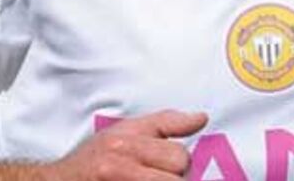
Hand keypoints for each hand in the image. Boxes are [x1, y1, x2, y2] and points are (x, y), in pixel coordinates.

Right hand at [39, 109, 208, 180]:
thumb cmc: (92, 160)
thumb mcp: (124, 133)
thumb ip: (164, 124)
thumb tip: (201, 118)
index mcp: (126, 141)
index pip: (179, 156)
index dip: (179, 164)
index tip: (169, 167)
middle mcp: (119, 164)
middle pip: (176, 174)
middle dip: (173, 179)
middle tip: (155, 176)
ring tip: (148, 179)